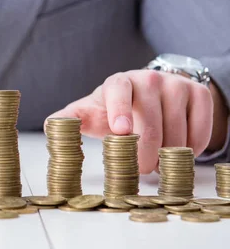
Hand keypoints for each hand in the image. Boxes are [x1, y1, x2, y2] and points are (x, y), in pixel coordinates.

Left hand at [47, 70, 220, 173]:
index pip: (118, 93)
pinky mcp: (199, 95)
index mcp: (118, 82)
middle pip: (151, 125)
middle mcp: (148, 79)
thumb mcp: (91, 111)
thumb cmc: (113, 109)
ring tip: (157, 157)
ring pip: (177, 133)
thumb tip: (50, 127)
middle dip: (145, 154)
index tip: (120, 131)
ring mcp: (176, 85)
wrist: (150, 93)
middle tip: (141, 169)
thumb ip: (69, 119)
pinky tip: (177, 147)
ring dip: (168, 155)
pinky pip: (199, 132)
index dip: (119, 111)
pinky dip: (191, 149)